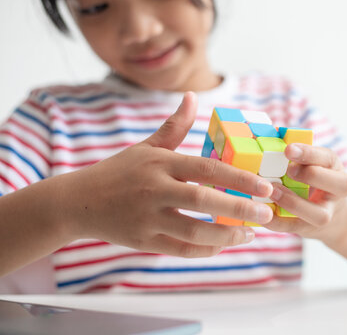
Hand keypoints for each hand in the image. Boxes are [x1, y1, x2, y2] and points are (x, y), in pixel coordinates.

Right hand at [69, 92, 273, 257]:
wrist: (79, 201)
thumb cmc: (119, 171)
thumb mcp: (147, 146)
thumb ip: (174, 126)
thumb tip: (193, 97)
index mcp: (161, 163)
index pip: (207, 168)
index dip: (239, 178)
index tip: (265, 187)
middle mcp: (154, 189)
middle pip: (203, 200)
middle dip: (240, 208)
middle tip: (268, 214)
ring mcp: (147, 218)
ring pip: (194, 231)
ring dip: (227, 235)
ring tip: (251, 233)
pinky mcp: (142, 241)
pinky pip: (180, 250)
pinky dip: (205, 250)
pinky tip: (223, 244)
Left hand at [264, 143, 346, 239]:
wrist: (331, 212)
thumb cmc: (313, 178)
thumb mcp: (312, 161)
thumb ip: (295, 151)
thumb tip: (269, 132)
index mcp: (335, 168)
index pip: (327, 158)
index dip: (308, 153)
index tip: (288, 149)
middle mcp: (338, 192)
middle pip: (338, 184)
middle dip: (311, 176)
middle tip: (288, 170)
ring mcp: (327, 214)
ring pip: (320, 214)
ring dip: (294, 203)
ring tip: (273, 191)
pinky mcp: (310, 229)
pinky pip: (295, 228)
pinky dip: (277, 222)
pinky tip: (263, 212)